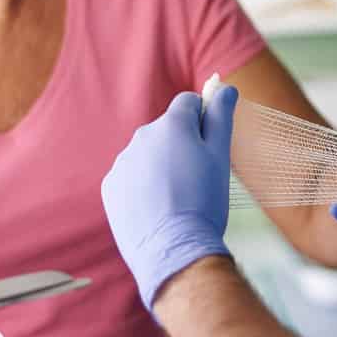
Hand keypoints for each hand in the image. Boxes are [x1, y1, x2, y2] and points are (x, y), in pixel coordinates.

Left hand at [102, 87, 237, 310]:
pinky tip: (157, 209)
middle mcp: (141, 137)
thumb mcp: (220, 156)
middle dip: (182, 146)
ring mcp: (122, 162)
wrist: (173, 249)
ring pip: (148, 155)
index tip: (210, 143)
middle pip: (167, 130)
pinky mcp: (111, 187)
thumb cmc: (204, 202)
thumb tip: (225, 88)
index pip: (188, 102)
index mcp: (171, 125)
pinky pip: (131, 177)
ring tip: (178, 199)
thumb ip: (221, 117)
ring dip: (162, 166)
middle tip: (198, 179)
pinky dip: (143, 187)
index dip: (203, 119)